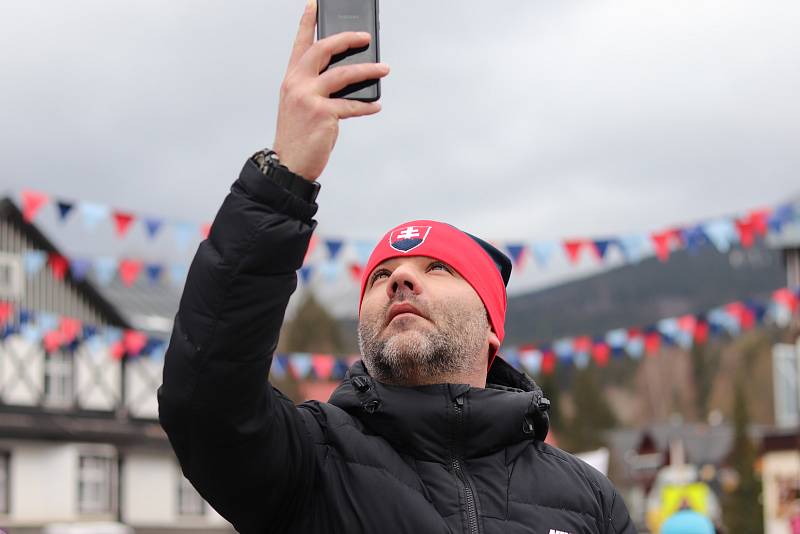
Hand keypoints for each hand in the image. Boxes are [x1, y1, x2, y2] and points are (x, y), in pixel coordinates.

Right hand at [273, 0, 389, 180]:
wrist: (289, 164)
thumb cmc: (297, 136)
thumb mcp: (300, 105)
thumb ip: (317, 87)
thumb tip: (349, 78)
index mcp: (291, 79)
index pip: (300, 43)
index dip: (307, 22)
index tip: (315, 4)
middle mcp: (297, 83)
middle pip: (324, 49)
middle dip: (347, 39)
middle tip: (365, 37)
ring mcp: (308, 97)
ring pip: (344, 74)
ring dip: (368, 70)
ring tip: (383, 68)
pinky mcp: (322, 114)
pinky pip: (351, 105)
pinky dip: (366, 105)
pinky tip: (375, 105)